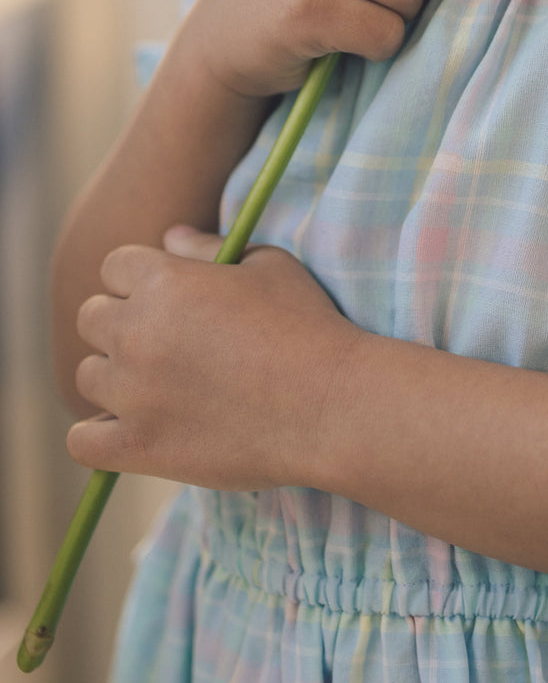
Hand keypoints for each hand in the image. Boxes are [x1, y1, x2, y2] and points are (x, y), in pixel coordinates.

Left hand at [66, 226, 360, 490]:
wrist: (330, 403)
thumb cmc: (307, 326)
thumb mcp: (268, 266)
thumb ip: (208, 248)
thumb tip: (170, 237)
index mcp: (162, 280)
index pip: (114, 266)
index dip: (141, 278)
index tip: (169, 297)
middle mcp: (135, 332)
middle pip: (92, 318)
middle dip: (123, 323)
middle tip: (168, 343)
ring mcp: (132, 392)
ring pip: (88, 376)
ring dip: (116, 378)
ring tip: (159, 388)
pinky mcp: (138, 446)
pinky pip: (82, 441)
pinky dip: (99, 436)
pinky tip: (132, 430)